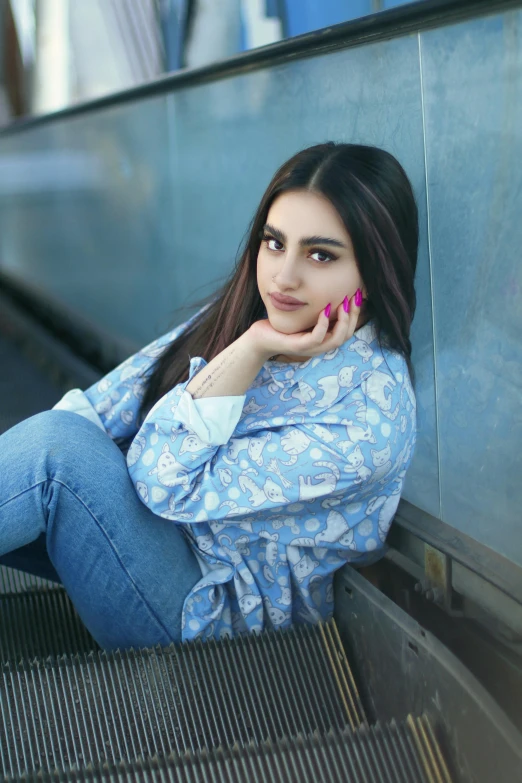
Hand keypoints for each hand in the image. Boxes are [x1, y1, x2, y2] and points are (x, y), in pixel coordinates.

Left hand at [247, 291, 362, 360]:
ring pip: (336, 340)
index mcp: (323, 338)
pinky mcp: (299, 347)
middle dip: (353, 316)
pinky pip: (317, 338)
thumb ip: (317, 308)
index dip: (355, 314)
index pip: (347, 329)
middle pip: (346, 335)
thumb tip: (330, 290)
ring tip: (343, 304)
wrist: (259, 338)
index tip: (357, 296)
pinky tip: (323, 310)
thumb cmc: (281, 325)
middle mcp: (320, 345)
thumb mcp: (303, 314)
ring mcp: (310, 348)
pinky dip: (323, 324)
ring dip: (343, 322)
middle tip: (354, 298)